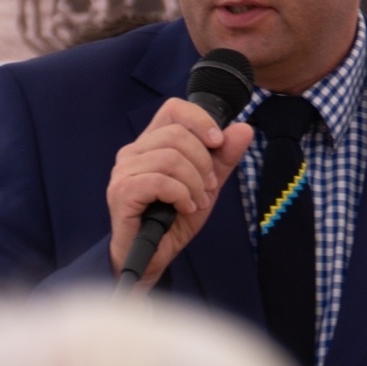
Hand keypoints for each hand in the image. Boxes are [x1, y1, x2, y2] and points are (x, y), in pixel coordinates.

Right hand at [108, 97, 252, 288]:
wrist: (153, 256)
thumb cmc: (174, 219)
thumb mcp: (208, 185)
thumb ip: (224, 157)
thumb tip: (244, 129)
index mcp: (152, 143)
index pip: (174, 109)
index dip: (200, 120)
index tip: (217, 143)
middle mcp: (133, 152)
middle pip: (177, 134)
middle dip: (203, 162)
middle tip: (209, 187)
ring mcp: (124, 171)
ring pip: (170, 158)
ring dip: (194, 183)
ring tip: (197, 201)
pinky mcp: (122, 192)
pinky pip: (160, 181)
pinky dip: (181, 195)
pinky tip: (184, 208)